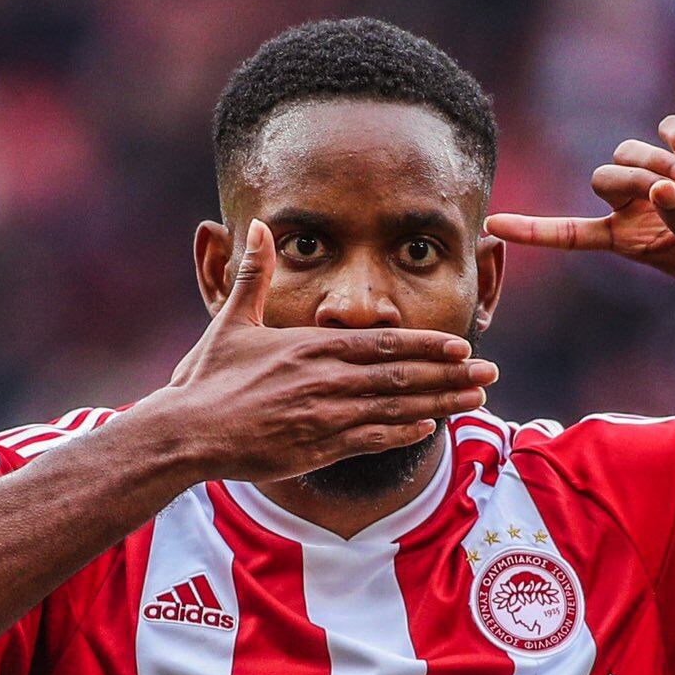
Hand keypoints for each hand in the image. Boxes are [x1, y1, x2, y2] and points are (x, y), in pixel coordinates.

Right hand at [165, 219, 496, 481]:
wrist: (185, 431)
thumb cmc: (207, 379)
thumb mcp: (231, 320)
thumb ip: (254, 274)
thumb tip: (261, 225)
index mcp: (310, 347)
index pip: (382, 343)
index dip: (425, 345)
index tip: (460, 344)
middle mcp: (324, 380)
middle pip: (400, 376)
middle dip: (449, 375)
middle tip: (489, 373)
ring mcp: (323, 416)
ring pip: (394, 410)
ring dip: (439, 405)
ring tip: (475, 401)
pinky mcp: (315, 449)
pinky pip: (369, 441)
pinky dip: (401, 435)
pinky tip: (429, 430)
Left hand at [486, 114, 674, 302]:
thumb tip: (663, 189)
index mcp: (630, 240)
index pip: (569, 233)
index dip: (533, 229)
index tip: (494, 224)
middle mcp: (640, 207)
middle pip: (603, 176)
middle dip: (632, 177)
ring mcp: (666, 177)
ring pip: (631, 149)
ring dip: (659, 159)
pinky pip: (669, 127)